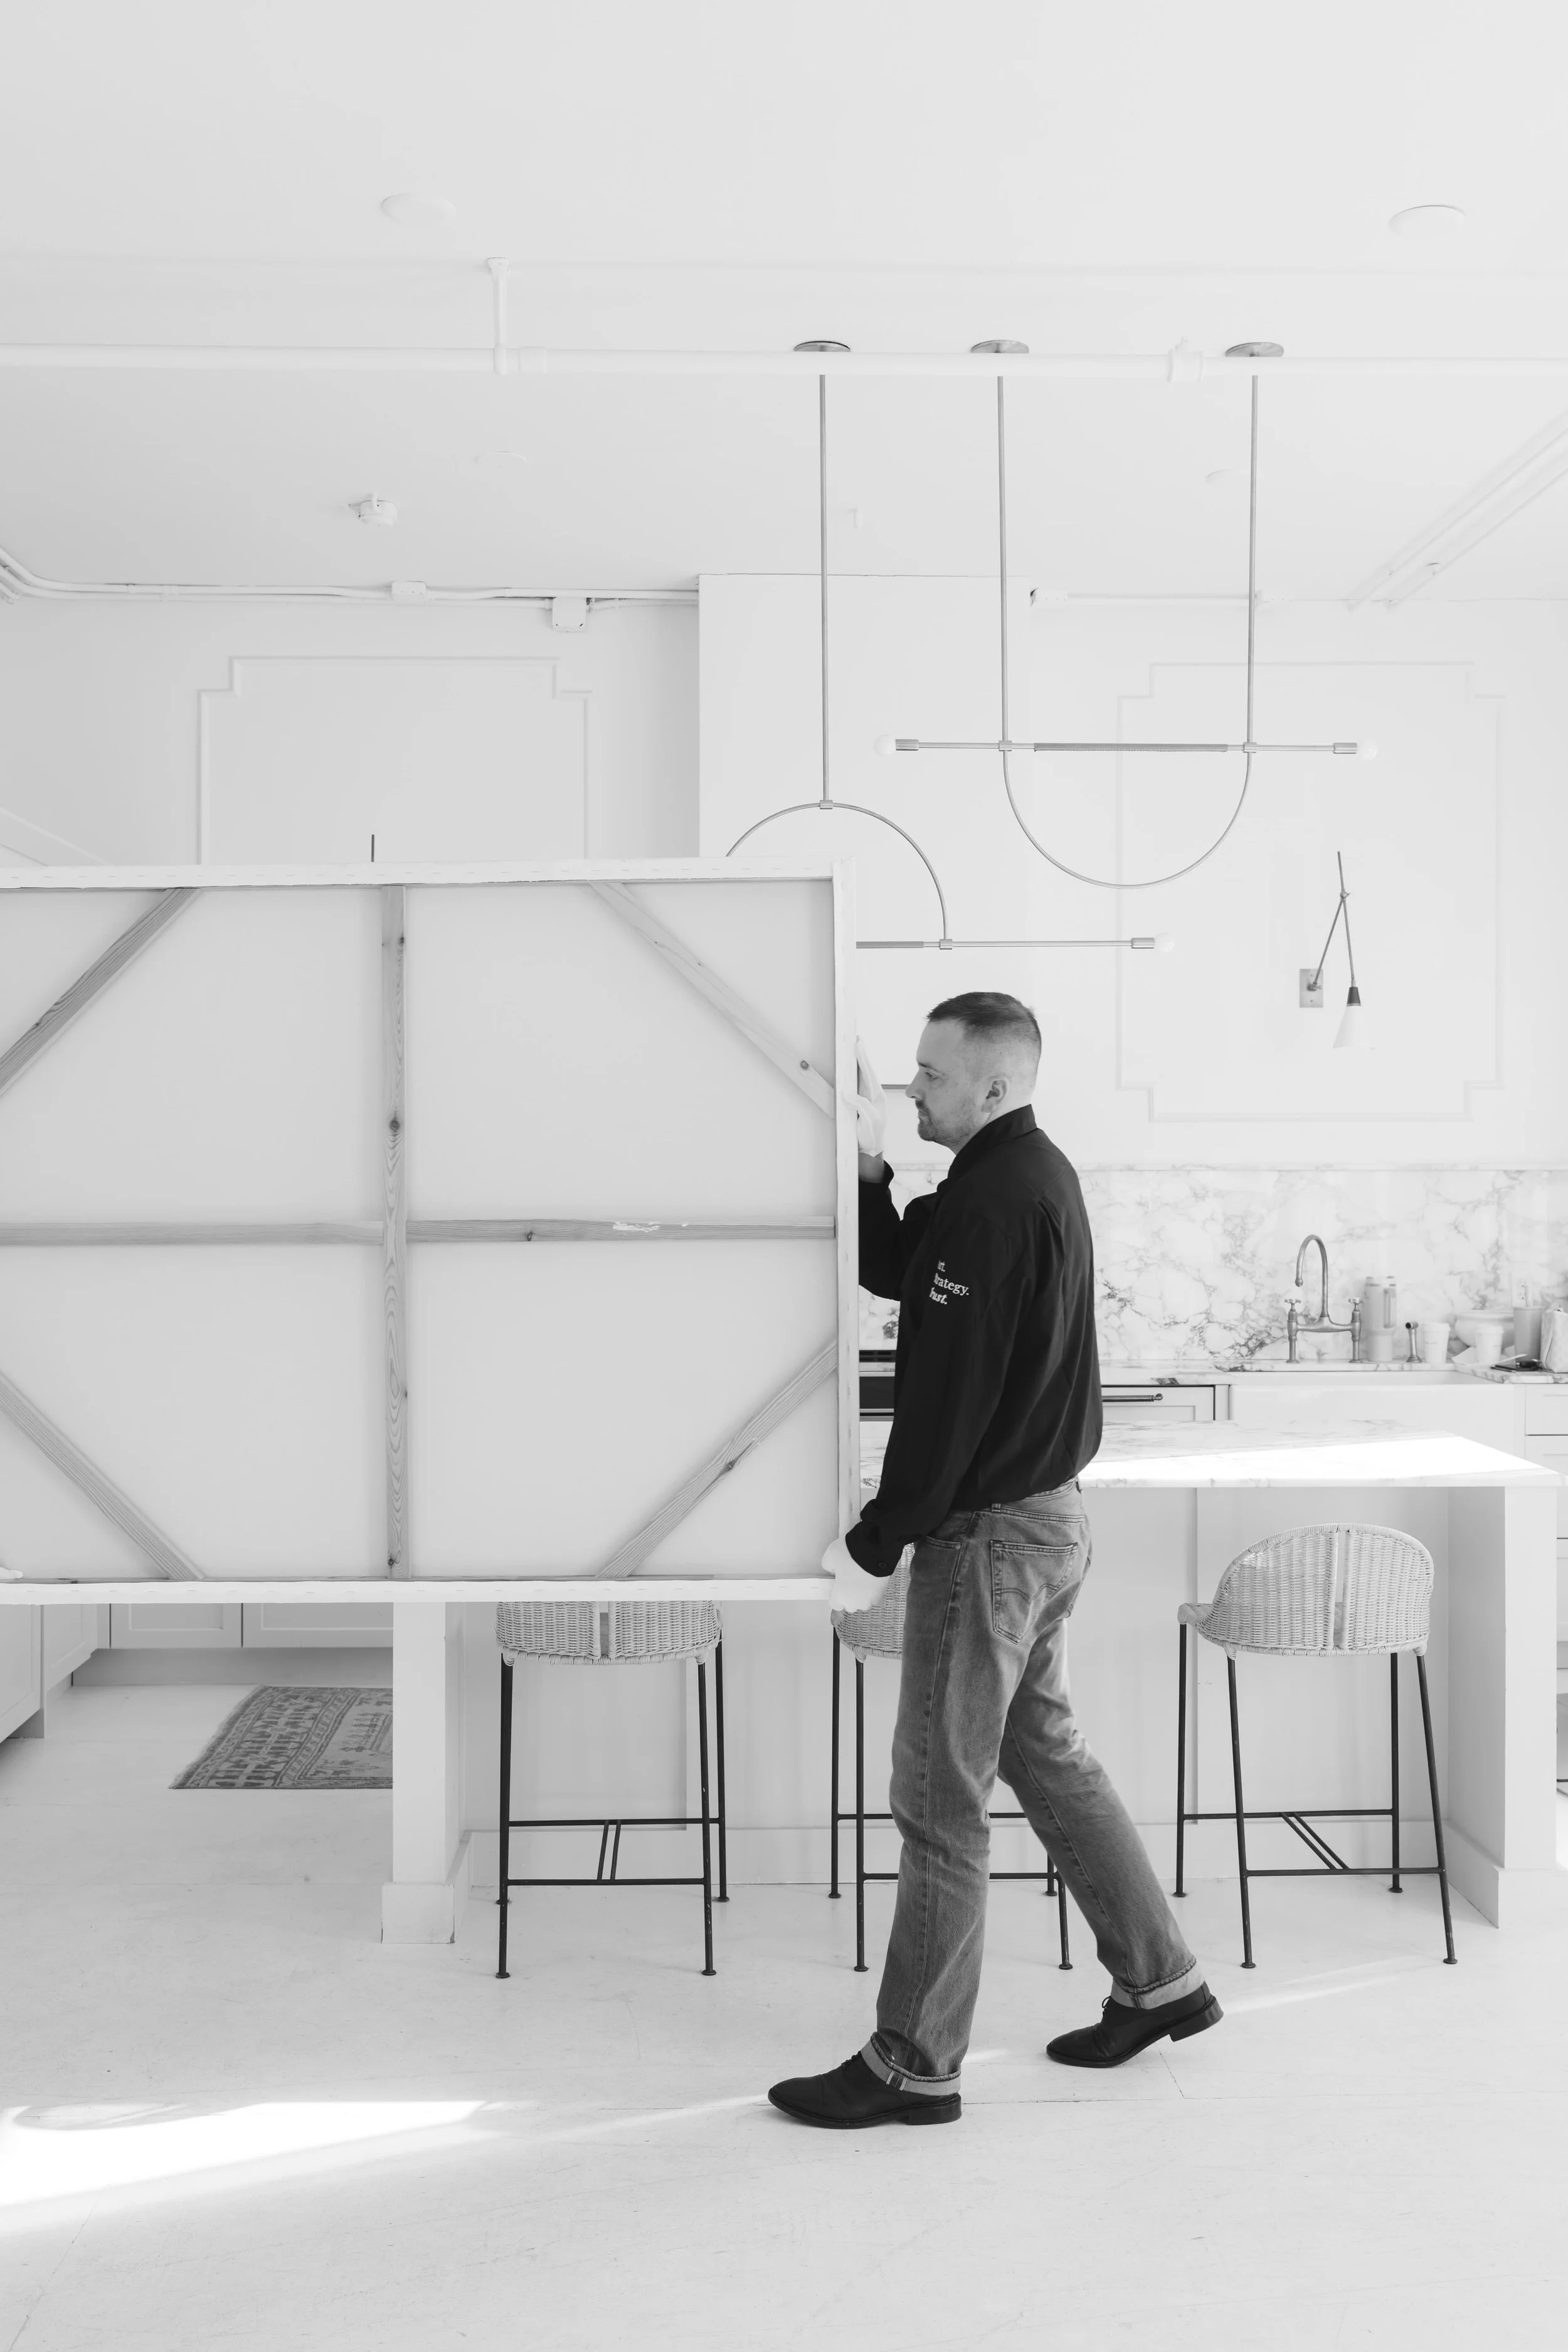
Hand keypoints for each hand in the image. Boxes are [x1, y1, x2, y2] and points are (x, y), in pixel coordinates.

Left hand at [822, 1532, 887, 1612]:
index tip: (837, 1585)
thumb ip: (828, 1567)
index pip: (835, 1604)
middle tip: (849, 1579)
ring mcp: (871, 1599)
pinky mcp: (882, 1593)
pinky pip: (874, 1595)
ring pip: (863, 1601)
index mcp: (841, 1596)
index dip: (836, 1594)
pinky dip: (872, 1589)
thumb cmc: (851, 1555)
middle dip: (849, 1596)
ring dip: (861, 1594)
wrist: (876, 1549)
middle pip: (850, 1605)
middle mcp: (856, 1602)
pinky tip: (870, 1577)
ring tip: (861, 1577)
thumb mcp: (830, 1556)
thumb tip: (834, 1571)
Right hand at [855, 1040, 886, 1167]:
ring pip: (862, 1075)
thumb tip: (848, 1093)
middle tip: (858, 1039)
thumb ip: (861, 1106)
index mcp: (878, 1097)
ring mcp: (868, 1097)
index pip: (869, 1073)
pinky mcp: (862, 1101)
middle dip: (862, 1054)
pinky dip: (855, 1072)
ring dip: (858, 1061)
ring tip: (855, 1047)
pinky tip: (852, 1066)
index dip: (863, 1059)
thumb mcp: (869, 1120)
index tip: (858, 1045)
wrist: (871, 1148)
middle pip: (867, 1070)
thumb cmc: (871, 1135)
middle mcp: (874, 1094)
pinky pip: (858, 1083)